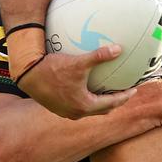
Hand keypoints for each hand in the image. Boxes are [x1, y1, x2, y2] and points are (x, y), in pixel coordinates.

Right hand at [14, 45, 135, 119]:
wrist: (27, 74)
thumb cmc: (53, 69)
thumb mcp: (78, 62)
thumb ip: (99, 56)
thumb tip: (118, 49)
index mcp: (85, 105)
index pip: (112, 103)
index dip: (125, 96)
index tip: (134, 89)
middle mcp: (76, 113)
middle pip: (102, 109)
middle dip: (114, 101)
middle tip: (123, 92)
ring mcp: (65, 112)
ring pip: (89, 109)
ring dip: (100, 101)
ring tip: (107, 91)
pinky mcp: (57, 107)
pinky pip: (78, 105)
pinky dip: (87, 99)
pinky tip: (86, 88)